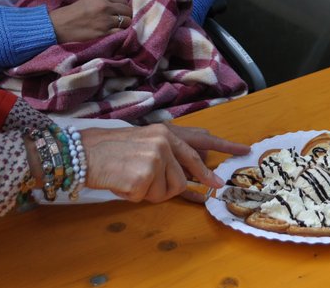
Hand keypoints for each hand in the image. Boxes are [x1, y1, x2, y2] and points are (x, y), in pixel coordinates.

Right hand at [48, 0, 130, 42]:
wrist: (55, 28)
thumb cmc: (69, 15)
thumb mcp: (86, 0)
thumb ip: (101, 1)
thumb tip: (117, 7)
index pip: (123, 1)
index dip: (123, 9)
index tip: (121, 15)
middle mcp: (104, 6)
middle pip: (127, 11)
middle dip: (127, 17)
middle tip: (123, 24)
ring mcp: (104, 20)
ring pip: (127, 22)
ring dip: (126, 27)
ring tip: (120, 31)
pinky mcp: (103, 34)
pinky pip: (121, 33)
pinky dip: (122, 35)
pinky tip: (117, 37)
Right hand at [81, 124, 250, 202]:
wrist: (85, 153)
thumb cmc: (113, 151)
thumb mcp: (146, 143)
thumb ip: (171, 153)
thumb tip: (195, 173)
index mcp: (165, 132)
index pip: (201, 140)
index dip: (224, 146)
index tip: (244, 150)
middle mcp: (164, 142)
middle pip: (187, 175)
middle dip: (199, 182)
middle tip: (214, 187)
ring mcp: (156, 159)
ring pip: (171, 189)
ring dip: (155, 192)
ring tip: (135, 179)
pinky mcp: (146, 175)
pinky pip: (152, 196)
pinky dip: (139, 195)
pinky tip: (126, 183)